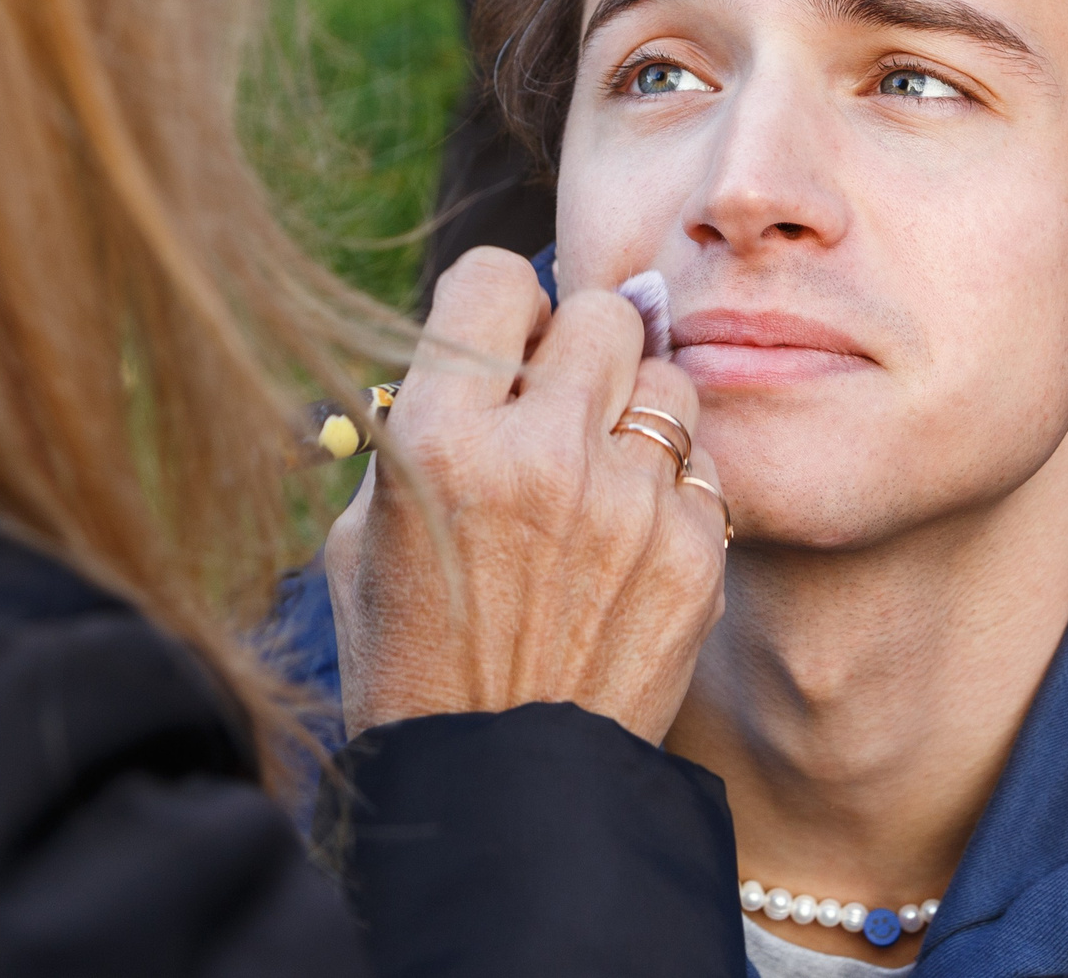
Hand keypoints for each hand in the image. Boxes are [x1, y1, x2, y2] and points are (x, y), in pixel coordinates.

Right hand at [324, 248, 727, 743]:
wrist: (497, 789)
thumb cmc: (413, 656)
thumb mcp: (365, 534)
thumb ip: (423, 427)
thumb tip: (494, 352)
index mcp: (437, 438)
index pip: (495, 278)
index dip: (499, 306)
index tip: (501, 343)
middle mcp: (538, 454)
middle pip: (601, 312)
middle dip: (579, 346)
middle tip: (560, 400)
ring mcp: (627, 504)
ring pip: (667, 381)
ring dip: (635, 413)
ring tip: (599, 475)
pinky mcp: (694, 554)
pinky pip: (702, 469)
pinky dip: (670, 493)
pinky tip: (628, 544)